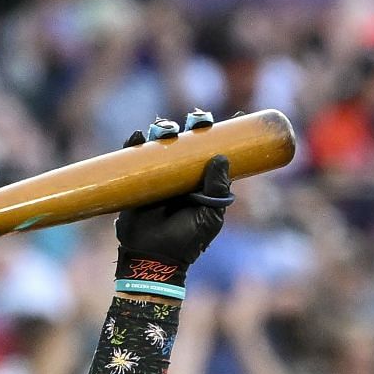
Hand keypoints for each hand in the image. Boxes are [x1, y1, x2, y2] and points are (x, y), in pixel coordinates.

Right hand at [115, 113, 234, 278]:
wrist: (154, 257)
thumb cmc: (186, 241)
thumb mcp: (209, 216)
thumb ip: (217, 188)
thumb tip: (221, 157)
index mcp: (204, 180)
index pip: (215, 150)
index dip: (225, 133)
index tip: (238, 116)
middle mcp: (183, 172)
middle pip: (190, 138)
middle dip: (195, 123)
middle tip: (197, 121)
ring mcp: (160, 173)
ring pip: (164, 140)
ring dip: (166, 128)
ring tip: (168, 131)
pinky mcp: (136, 178)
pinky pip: (134, 154)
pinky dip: (136, 142)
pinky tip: (140, 136)